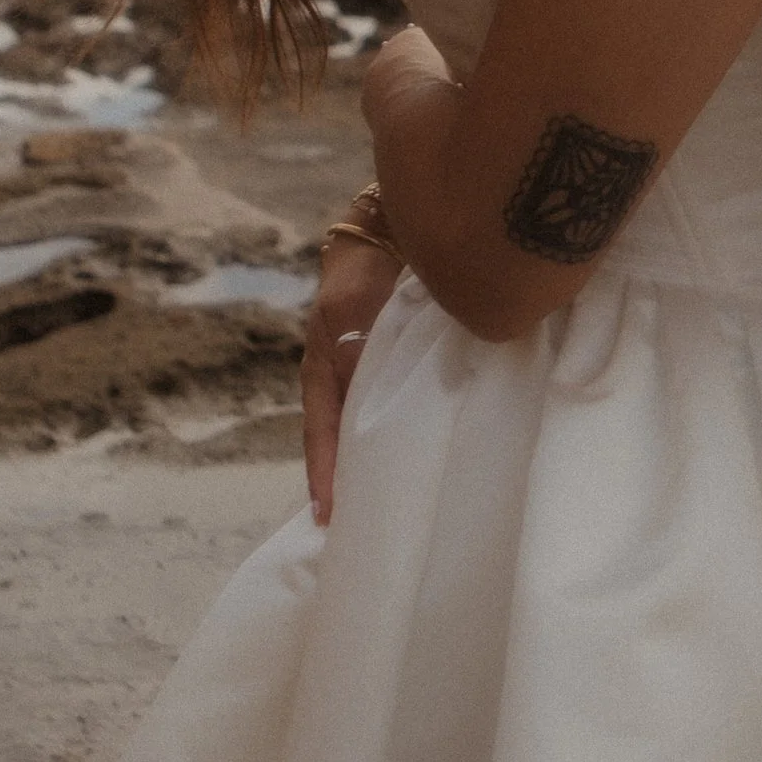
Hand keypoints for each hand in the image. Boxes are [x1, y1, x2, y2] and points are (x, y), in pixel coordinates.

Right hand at [301, 225, 400, 522]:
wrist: (393, 229)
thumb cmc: (362, 268)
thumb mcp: (349, 307)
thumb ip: (354, 346)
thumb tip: (363, 390)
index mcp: (324, 371)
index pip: (321, 433)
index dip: (325, 473)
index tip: (327, 517)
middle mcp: (350, 382)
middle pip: (350, 440)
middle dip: (356, 481)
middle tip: (366, 532)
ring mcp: (380, 378)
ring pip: (380, 430)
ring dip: (389, 464)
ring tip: (402, 510)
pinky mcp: (412, 370)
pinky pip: (410, 412)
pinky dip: (418, 436)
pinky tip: (440, 460)